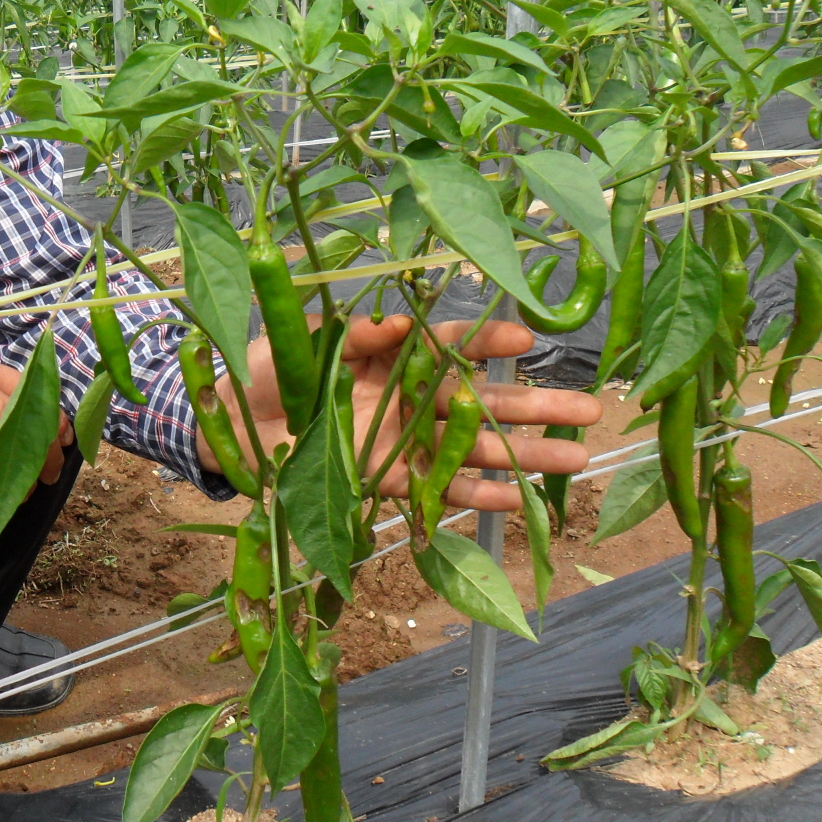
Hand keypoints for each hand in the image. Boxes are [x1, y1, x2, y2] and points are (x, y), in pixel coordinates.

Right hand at [0, 354, 74, 502]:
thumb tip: (10, 409)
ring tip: (25, 489)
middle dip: (48, 455)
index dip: (54, 422)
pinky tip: (2, 503)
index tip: (60, 437)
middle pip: (34, 431)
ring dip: (27, 481)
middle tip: (49, 471)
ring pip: (16, 462)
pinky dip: (3, 500)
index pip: (36, 397)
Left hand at [195, 315, 601, 513]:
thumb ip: (355, 333)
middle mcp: (409, 397)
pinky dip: (476, 498)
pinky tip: (518, 500)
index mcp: (394, 353)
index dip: (489, 340)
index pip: (454, 344)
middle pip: (483, 400)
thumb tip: (401, 321)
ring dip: (525, 456)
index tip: (527, 336)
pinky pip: (439, 491)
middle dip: (537, 404)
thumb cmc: (266, 369)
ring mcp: (403, 441)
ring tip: (578, 459)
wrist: (228, 422)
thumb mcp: (307, 342)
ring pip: (475, 449)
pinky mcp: (386, 480)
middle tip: (592, 407)